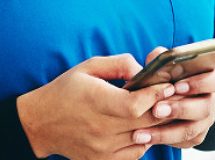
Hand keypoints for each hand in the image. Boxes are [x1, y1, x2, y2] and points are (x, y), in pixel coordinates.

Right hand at [16, 54, 174, 159]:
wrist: (40, 123)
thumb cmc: (65, 90)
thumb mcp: (89, 67)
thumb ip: (120, 64)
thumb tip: (144, 71)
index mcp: (96, 101)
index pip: (135, 105)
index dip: (156, 95)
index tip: (167, 86)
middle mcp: (99, 128)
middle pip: (145, 122)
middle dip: (164, 107)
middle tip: (174, 96)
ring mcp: (101, 148)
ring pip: (144, 138)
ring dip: (157, 125)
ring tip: (161, 111)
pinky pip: (135, 154)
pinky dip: (144, 140)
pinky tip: (142, 127)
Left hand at [131, 47, 214, 148]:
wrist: (166, 100)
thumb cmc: (167, 78)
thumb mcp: (165, 64)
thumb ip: (162, 58)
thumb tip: (158, 59)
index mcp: (210, 79)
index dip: (200, 83)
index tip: (177, 86)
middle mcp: (210, 101)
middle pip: (206, 107)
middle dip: (180, 109)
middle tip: (156, 109)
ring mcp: (205, 121)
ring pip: (192, 129)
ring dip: (166, 131)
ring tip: (143, 130)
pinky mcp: (195, 137)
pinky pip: (183, 142)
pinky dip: (162, 140)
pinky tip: (144, 138)